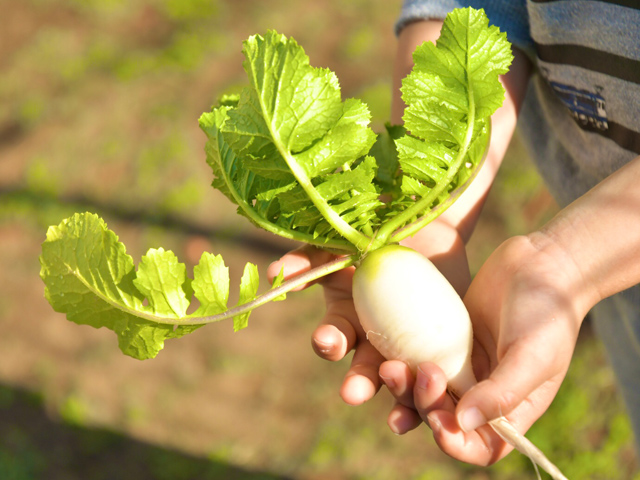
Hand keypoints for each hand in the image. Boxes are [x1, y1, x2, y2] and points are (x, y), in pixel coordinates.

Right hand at [267, 220, 470, 405]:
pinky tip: (438, 404)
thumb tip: (276, 272)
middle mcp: (374, 339)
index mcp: (347, 320)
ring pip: (400, 382)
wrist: (424, 223)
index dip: (328, 341)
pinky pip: (437, 378)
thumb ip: (310, 257)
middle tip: (353, 392)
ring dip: (396, 396)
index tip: (328, 340)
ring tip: (397, 413)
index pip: (334, 337)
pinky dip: (434, 394)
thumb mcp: (339, 243)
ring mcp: (408, 346)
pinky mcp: (441, 348)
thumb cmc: (373, 232)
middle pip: (364, 370)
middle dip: (358, 382)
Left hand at [382, 234, 588, 464]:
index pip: (479, 445)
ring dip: (404, 387)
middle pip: (443, 418)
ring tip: (391, 367)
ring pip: (423, 390)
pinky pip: (417, 357)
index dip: (455, 444)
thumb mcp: (533, 355)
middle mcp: (481, 392)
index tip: (439, 421)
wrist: (539, 263)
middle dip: (424, 406)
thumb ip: (502, 393)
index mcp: (509, 407)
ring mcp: (460, 365)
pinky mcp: (443, 340)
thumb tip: (463, 424)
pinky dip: (402, 360)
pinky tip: (385, 354)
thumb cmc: (548, 313)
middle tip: (422, 373)